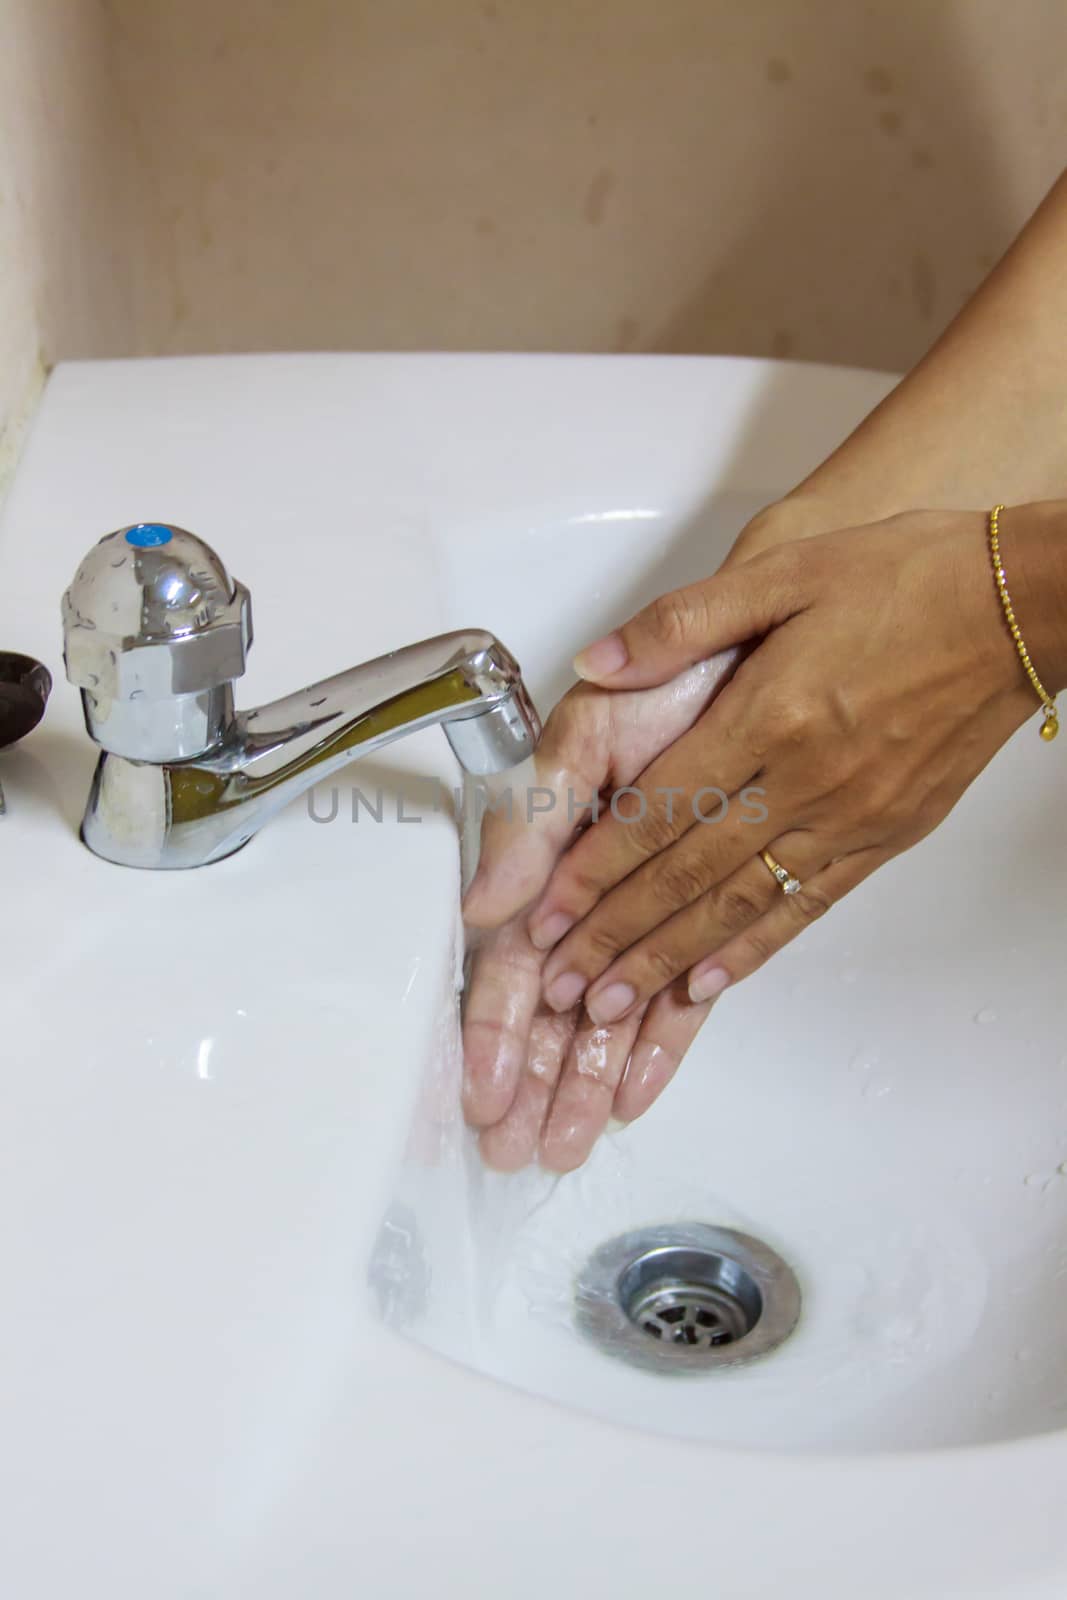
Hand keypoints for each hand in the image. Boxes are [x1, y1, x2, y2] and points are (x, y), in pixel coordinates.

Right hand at [461, 654, 737, 1170]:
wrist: (760, 654)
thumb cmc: (665, 685)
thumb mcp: (583, 736)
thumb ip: (532, 819)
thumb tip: (486, 907)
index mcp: (550, 851)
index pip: (510, 958)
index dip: (490, 1026)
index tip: (481, 1088)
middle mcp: (594, 889)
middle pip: (553, 1004)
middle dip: (531, 1078)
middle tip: (512, 1145)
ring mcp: (650, 906)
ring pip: (612, 1011)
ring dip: (584, 1076)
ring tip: (564, 1143)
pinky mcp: (708, 912)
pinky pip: (684, 992)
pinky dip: (659, 1043)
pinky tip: (634, 1092)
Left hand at [526, 509, 1035, 1026]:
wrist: (1023, 609)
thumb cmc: (907, 578)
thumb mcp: (785, 571)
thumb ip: (683, 622)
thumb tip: (598, 660)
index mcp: (770, 715)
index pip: (658, 811)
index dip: (594, 868)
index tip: (545, 913)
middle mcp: (805, 781)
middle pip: (686, 874)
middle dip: (613, 934)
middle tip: (557, 983)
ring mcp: (848, 818)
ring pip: (738, 905)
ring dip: (666, 958)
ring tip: (610, 1002)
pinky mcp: (885, 838)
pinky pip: (805, 907)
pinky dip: (751, 951)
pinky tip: (706, 984)